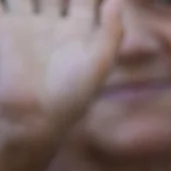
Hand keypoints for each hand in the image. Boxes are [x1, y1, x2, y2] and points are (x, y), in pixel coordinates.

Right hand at [0, 0, 123, 145]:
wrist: (30, 118)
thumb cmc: (70, 98)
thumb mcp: (97, 66)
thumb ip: (110, 33)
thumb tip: (119, 1)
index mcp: (78, 31)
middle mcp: (52, 24)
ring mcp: (25, 25)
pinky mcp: (4, 30)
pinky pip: (3, 5)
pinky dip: (7, 1)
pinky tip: (14, 0)